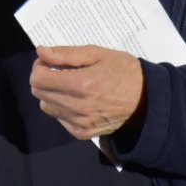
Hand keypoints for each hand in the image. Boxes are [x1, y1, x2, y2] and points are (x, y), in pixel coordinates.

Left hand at [29, 45, 144, 139]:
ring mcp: (79, 123)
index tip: (51, 62)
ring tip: (71, 85)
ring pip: (46, 106)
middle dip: (44, 78)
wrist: (146, 99)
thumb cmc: (123, 70)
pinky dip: (62, 107)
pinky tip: (78, 99)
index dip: (40, 66)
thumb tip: (41, 52)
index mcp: (81, 84)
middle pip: (38, 92)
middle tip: (61, 71)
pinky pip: (59, 118)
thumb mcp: (97, 53)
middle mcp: (77, 107)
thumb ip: (66, 53)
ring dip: (52, 93)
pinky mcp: (82, 133)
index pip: (38, 78)